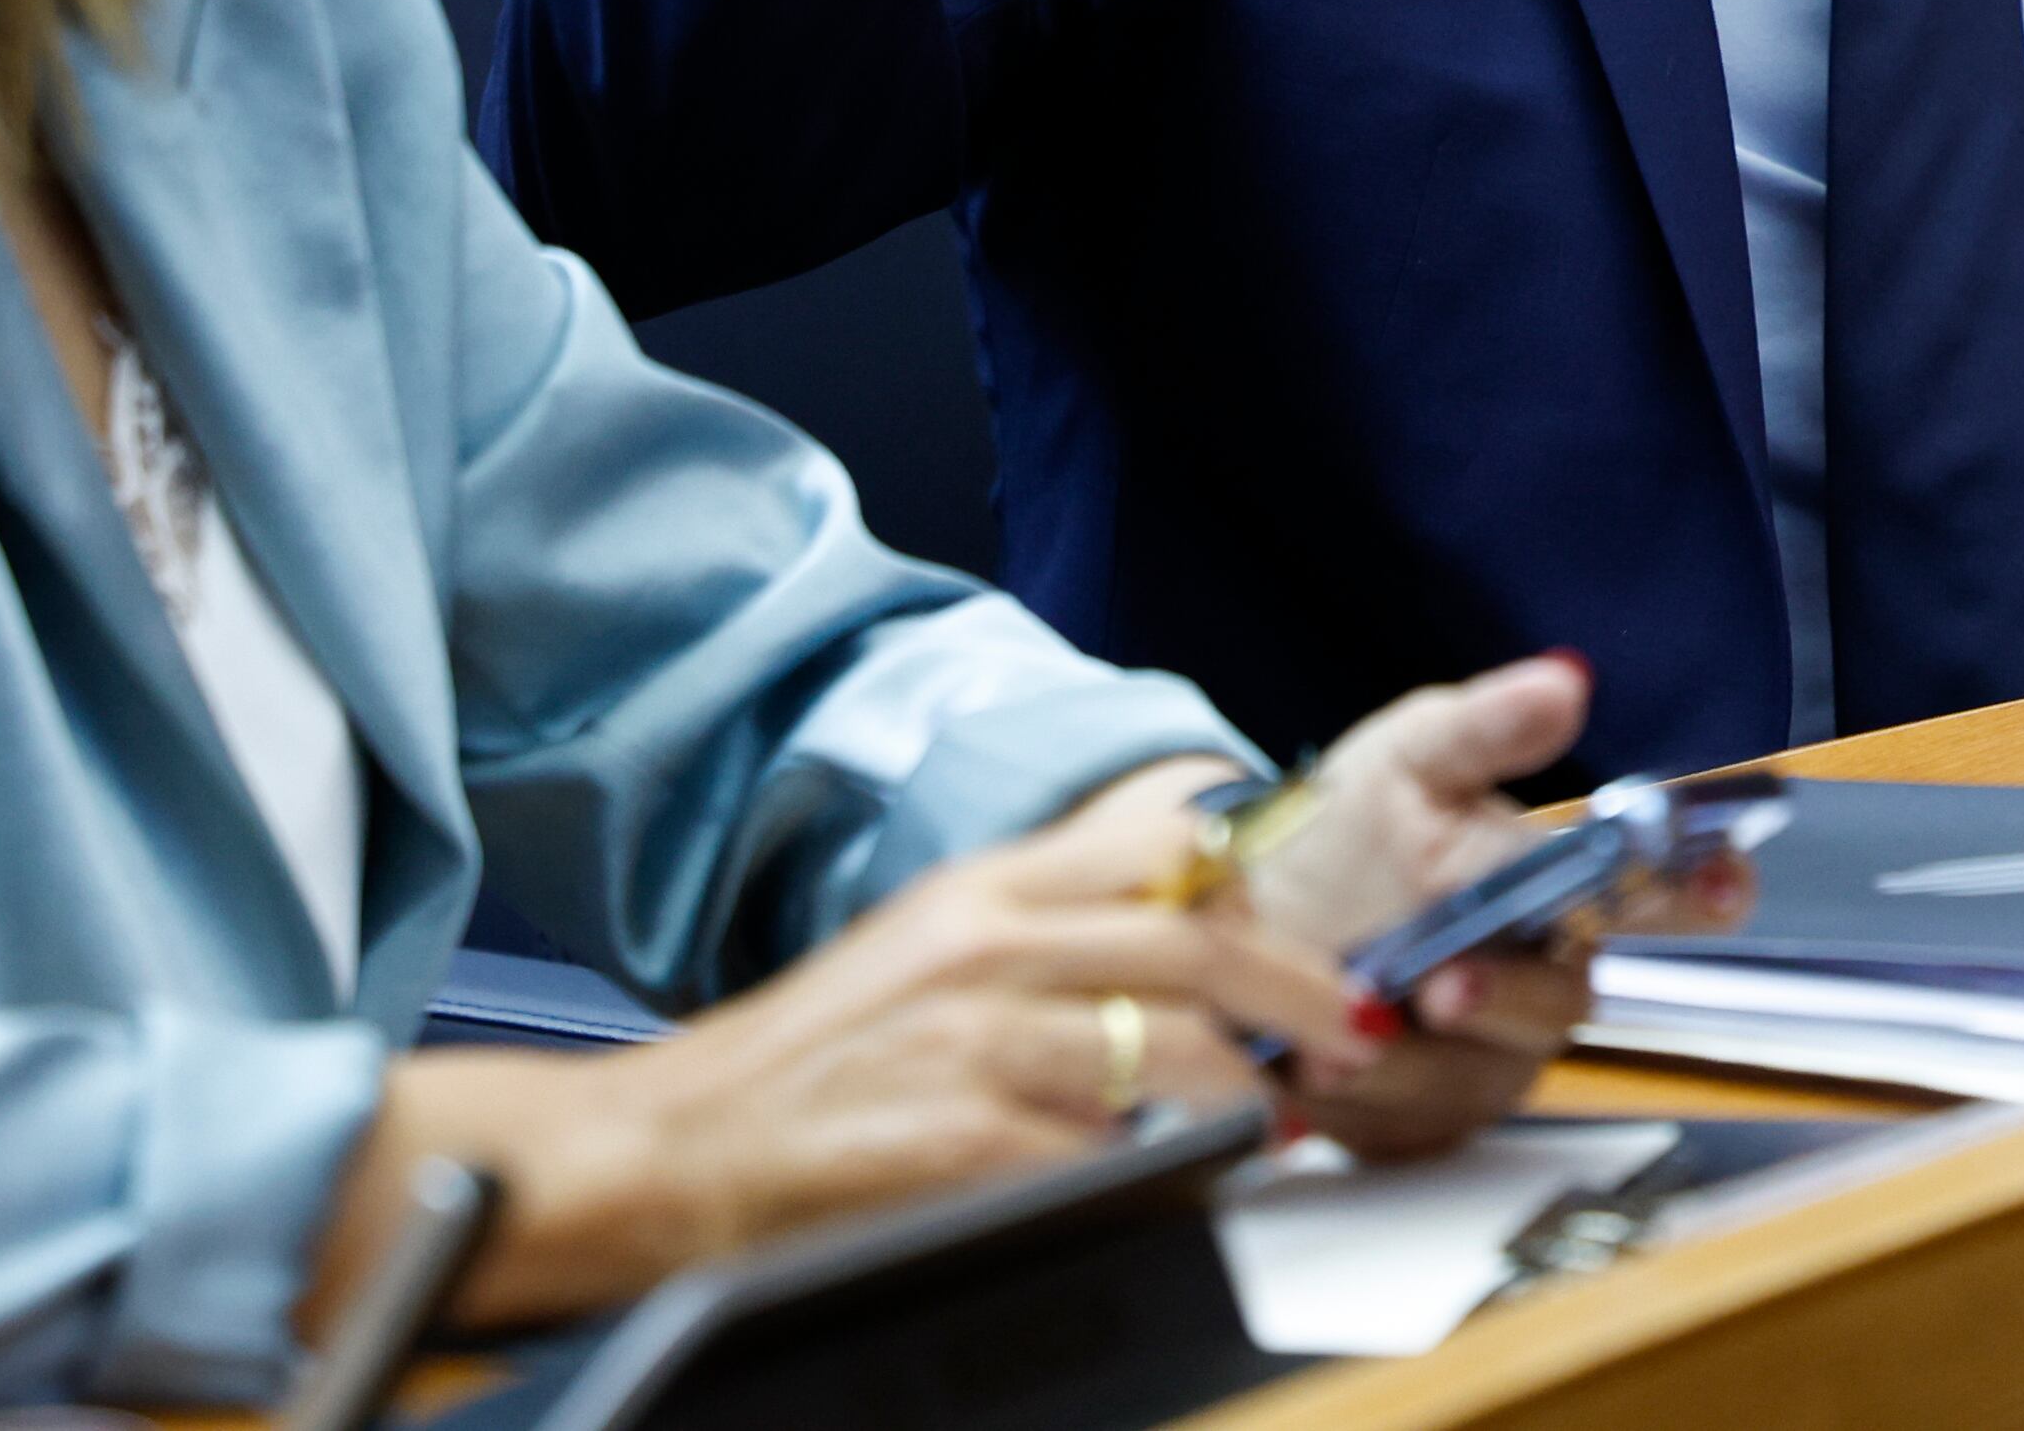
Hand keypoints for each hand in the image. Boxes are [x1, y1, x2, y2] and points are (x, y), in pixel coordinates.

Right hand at [314, 776, 1360, 1335]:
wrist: (667, 1146)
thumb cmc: (809, 1065)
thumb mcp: (930, 950)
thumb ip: (1049, 929)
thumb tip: (1188, 933)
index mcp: (985, 888)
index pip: (1159, 843)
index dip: (1262, 886)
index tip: (1325, 927)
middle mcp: (982, 942)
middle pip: (1190, 942)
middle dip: (1296, 991)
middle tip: (1357, 1033)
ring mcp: (966, 1037)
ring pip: (1161, 1043)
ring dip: (1244, 1090)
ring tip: (1283, 1120)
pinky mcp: (948, 1136)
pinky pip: (1091, 1147)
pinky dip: (1151, 1168)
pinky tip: (1176, 1180)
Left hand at [1225, 654, 1758, 1158]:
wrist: (1244, 913)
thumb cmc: (1346, 834)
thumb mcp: (1407, 760)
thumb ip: (1485, 728)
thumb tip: (1564, 680)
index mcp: (1558, 890)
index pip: (1659, 894)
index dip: (1700, 892)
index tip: (1721, 887)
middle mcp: (1538, 982)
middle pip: (1559, 1005)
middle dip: (1508, 998)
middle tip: (1451, 983)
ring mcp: (1487, 1060)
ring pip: (1478, 1074)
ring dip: (1413, 1057)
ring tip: (1348, 1024)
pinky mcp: (1421, 1117)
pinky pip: (1405, 1121)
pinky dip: (1356, 1096)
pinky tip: (1308, 1065)